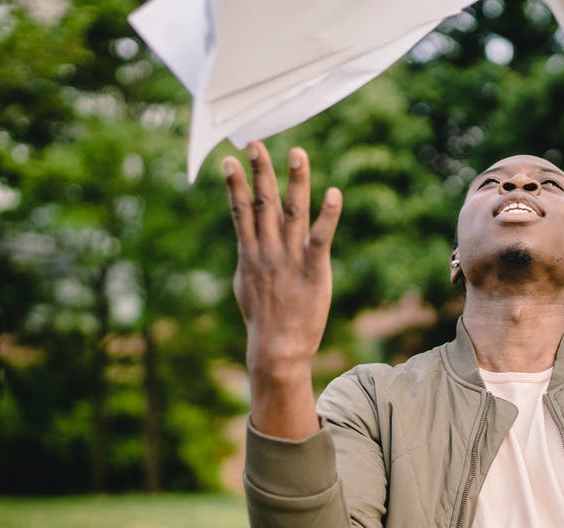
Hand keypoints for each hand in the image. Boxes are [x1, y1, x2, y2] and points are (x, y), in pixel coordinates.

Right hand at [224, 141, 341, 380]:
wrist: (277, 347)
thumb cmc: (264, 318)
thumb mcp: (246, 283)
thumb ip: (247, 257)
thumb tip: (244, 241)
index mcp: (249, 253)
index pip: (240, 210)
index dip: (234, 184)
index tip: (229, 159)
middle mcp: (267, 249)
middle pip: (262, 202)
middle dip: (259, 171)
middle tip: (255, 143)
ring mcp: (290, 257)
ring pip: (292, 211)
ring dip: (295, 181)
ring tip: (297, 153)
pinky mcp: (314, 268)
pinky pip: (320, 236)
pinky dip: (328, 215)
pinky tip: (333, 193)